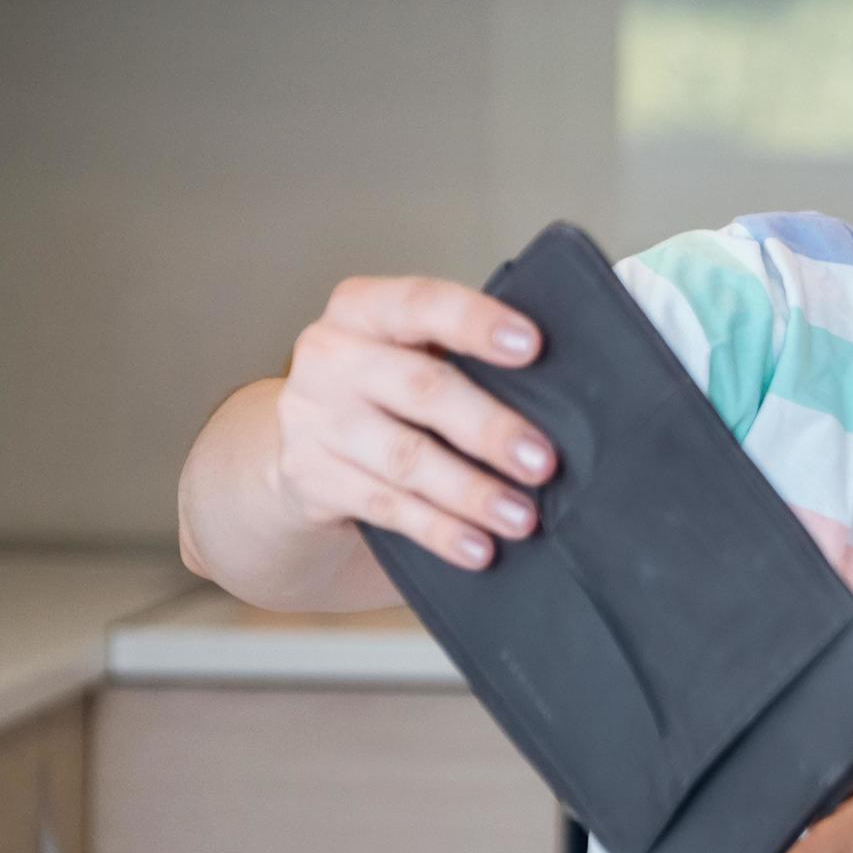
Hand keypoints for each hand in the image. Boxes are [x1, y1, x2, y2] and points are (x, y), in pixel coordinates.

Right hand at [270, 274, 559, 570]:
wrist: (292, 439)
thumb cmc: (384, 384)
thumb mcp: (407, 348)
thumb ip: (463, 355)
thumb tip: (560, 390)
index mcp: (364, 308)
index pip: (424, 304)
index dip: (477, 324)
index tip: (533, 347)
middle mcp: (332, 356)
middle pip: (422, 389)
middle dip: (489, 429)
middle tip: (542, 462)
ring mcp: (315, 419)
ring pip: (406, 458)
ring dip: (471, 492)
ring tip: (521, 517)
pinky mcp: (311, 477)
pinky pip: (387, 507)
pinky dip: (439, 530)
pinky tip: (478, 548)